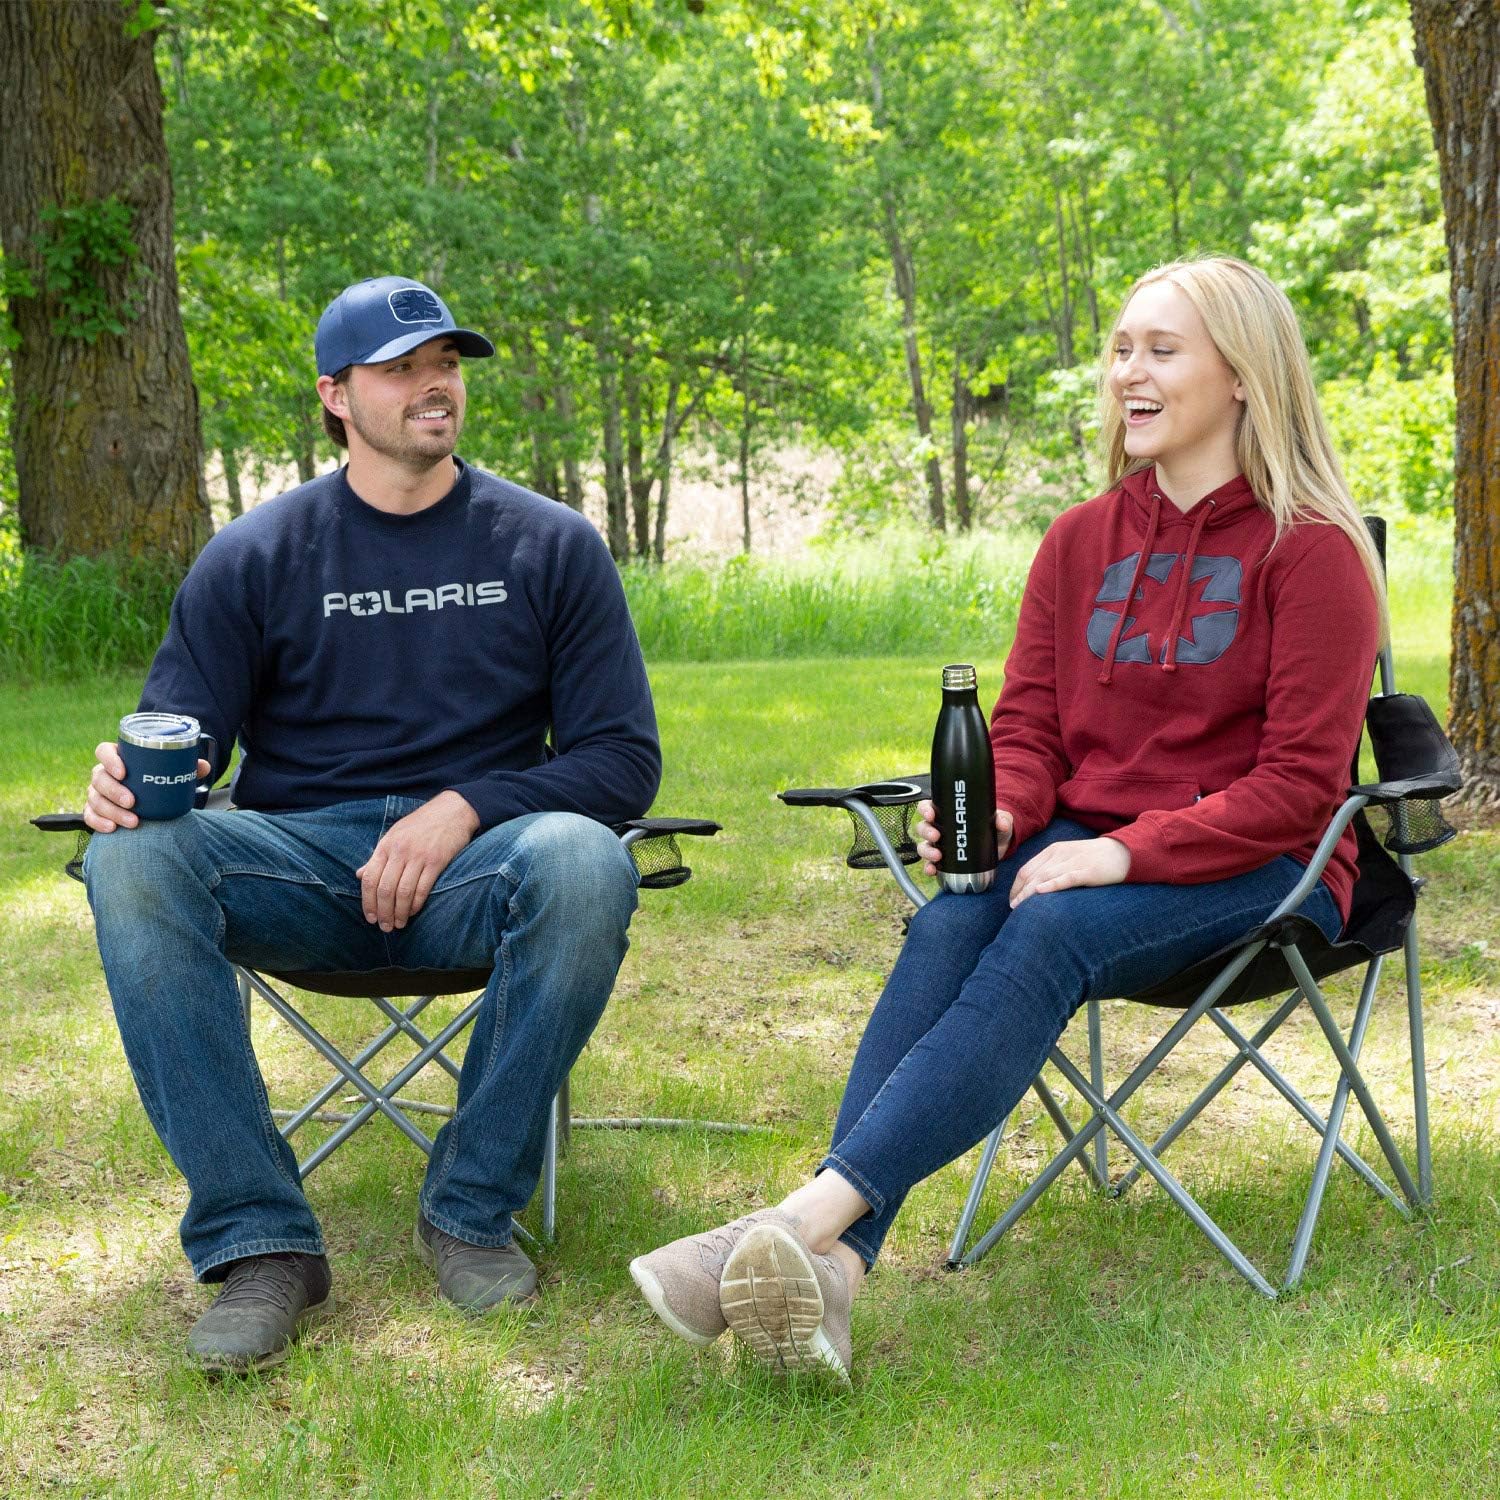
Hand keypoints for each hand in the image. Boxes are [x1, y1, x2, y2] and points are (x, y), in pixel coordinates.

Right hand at [84, 741, 210, 832]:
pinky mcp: (94, 810)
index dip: (109, 760)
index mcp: (117, 758)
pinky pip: (90, 816)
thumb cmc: (156, 781)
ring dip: (112, 811)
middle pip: (98, 778)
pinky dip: (99, 823)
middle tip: (132, 802)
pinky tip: (112, 828)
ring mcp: (96, 792)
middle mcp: (103, 774)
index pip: (104, 751)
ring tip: (133, 821)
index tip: (123, 772)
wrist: (149, 801)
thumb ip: (186, 767)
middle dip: (114, 791)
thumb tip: (203, 766)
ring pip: (95, 799)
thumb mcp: (170, 772)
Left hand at [356, 791, 479, 931]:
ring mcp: (418, 856)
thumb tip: (359, 875)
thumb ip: (378, 857)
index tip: (370, 917)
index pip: (369, 878)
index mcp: (386, 845)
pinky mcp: (437, 861)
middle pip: (384, 889)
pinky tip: (413, 911)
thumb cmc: (421, 824)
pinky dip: (416, 904)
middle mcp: (399, 851)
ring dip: (399, 913)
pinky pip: (422, 888)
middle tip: (385, 927)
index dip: (367, 902)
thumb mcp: (395, 835)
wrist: (452, 810)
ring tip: (398, 924)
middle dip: (383, 912)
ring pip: (402, 892)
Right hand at [913, 797, 1014, 877]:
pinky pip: (930, 864)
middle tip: (936, 836)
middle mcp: (940, 828)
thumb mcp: (1000, 819)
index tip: (931, 814)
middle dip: (927, 832)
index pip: (928, 807)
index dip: (925, 810)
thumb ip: (1002, 819)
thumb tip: (1001, 823)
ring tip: (937, 856)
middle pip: (923, 827)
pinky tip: (932, 870)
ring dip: (927, 851)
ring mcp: (940, 845)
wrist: (998, 846)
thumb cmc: (992, 827)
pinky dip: (929, 868)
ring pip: (924, 846)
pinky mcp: (944, 862)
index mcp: (947, 813)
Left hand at [1008, 837, 1130, 906]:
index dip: (1016, 885)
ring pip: (1045, 877)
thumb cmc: (1092, 858)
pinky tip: (1041, 892)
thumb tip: (1033, 885)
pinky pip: (1066, 878)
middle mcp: (1060, 854)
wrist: (1122, 852)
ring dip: (1029, 892)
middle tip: (1012, 907)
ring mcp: (1074, 862)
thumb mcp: (1067, 857)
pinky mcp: (1087, 871)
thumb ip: (1051, 867)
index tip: (1012, 899)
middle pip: (1032, 874)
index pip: (1026, 868)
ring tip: (1020, 906)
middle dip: (1020, 892)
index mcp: (1053, 850)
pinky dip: (1052, 884)